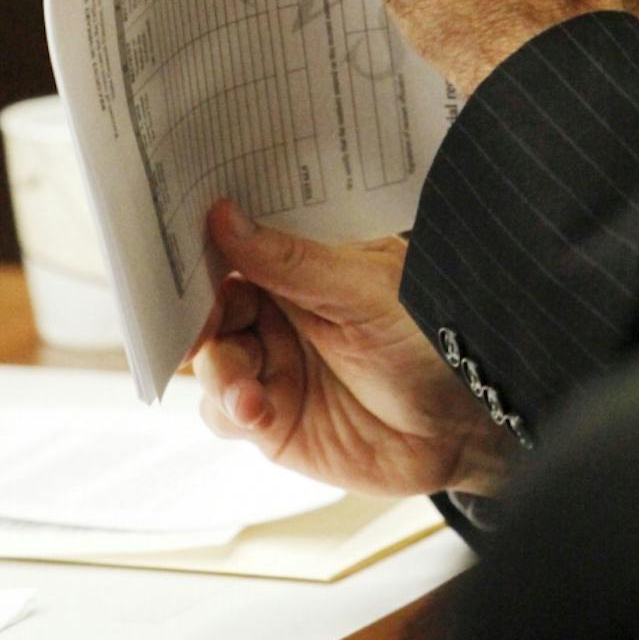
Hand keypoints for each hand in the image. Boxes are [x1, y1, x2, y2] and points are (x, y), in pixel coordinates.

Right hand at [192, 200, 515, 496]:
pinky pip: (226, 412)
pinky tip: (256, 411)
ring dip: (217, 372)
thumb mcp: (364, 290)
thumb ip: (292, 261)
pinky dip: (230, 409)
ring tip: (247, 390)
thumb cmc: (434, 336)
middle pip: (208, 305)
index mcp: (301, 262)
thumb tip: (225, 216)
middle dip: (193, 316)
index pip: (234, 246)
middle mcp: (280, 309)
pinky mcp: (275, 419)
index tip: (167, 249)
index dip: (199, 247)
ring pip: (209, 360)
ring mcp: (275, 364)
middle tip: (194, 327)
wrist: (471, 423)